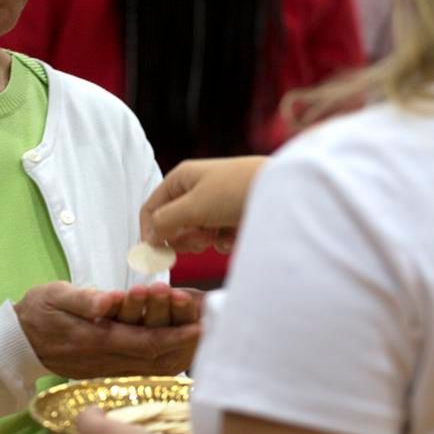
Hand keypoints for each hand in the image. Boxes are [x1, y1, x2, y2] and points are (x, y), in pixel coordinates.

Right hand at [14, 282, 200, 377]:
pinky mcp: (105, 373)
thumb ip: (85, 300)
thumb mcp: (56, 295)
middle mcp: (104, 361)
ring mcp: (105, 370)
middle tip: (211, 331)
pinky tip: (180, 351)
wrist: (16, 342)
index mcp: (95, 340)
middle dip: (184, 346)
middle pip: (154, 359)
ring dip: (178, 354)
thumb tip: (110, 302)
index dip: (174, 336)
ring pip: (151, 368)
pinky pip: (141, 371)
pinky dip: (164, 361)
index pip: (144, 342)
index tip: (199, 327)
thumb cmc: (38, 311)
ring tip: (202, 339)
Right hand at [140, 157, 267, 252]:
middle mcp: (197, 189)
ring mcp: (216, 204)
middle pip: (173, 223)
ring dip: (203, 240)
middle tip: (197, 242)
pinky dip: (223, 240)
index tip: (154, 255)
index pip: (152, 207)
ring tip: (217, 235)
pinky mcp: (234, 217)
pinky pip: (218, 237)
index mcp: (182, 178)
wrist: (284, 192)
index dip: (150, 231)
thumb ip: (165, 222)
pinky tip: (235, 235)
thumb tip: (148, 238)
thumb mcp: (193, 206)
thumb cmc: (234, 191)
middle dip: (182, 237)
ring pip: (195, 233)